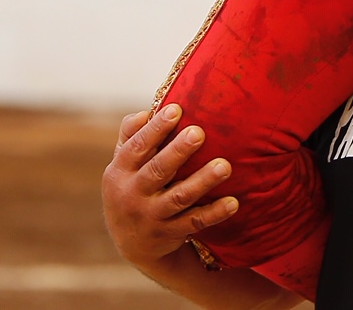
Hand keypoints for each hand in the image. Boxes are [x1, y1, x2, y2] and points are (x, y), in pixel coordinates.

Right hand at [101, 104, 240, 268]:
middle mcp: (133, 195)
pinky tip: (232, 202)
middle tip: (199, 133)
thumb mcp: (121, 164)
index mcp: (120, 171)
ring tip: (224, 166)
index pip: (137, 146)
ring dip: (203, 181)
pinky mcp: (170, 233)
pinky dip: (214, 213)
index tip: (176, 109)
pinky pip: (194, 222)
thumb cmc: (131, 186)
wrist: (130, 243)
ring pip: (180, 197)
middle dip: (179, 151)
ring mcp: (152, 216)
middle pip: (158, 170)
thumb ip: (130, 134)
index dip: (155, 128)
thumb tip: (146, 113)